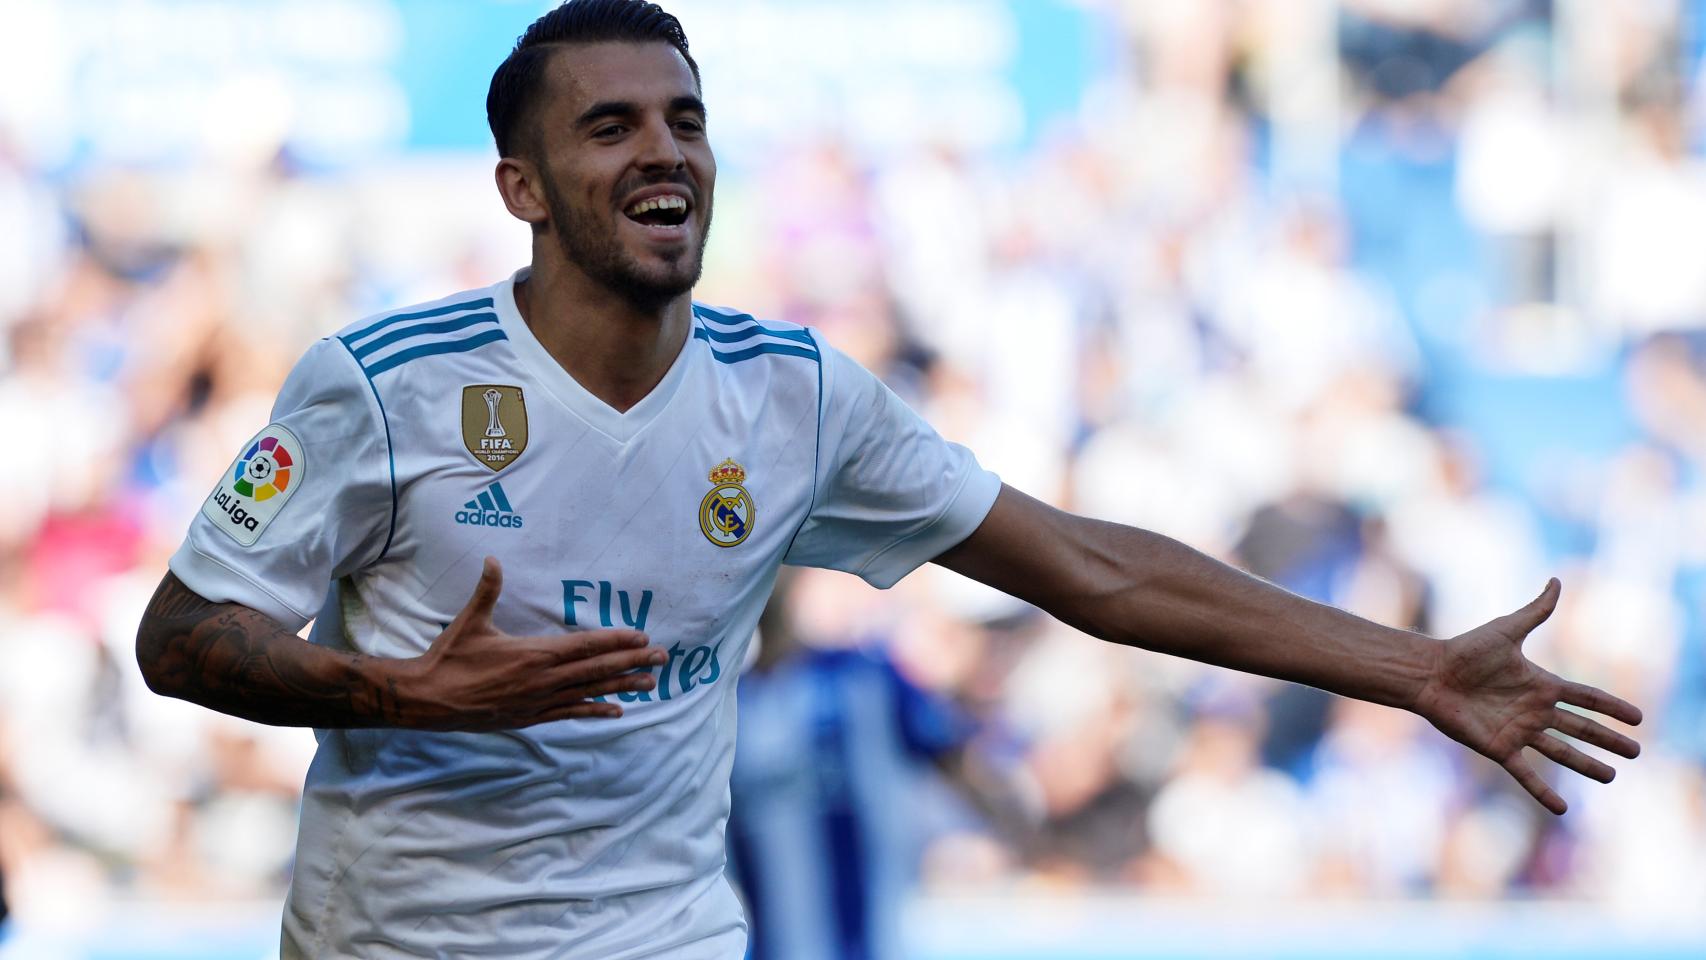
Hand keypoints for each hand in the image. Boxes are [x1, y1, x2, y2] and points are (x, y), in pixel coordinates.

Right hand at [389, 557, 663, 729]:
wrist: (428, 700)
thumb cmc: (449, 659)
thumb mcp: (470, 622)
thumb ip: (487, 590)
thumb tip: (493, 558)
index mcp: (533, 654)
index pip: (585, 646)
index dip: (616, 642)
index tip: (642, 637)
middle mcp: (543, 680)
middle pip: (597, 670)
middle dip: (632, 663)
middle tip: (662, 659)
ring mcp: (539, 702)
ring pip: (589, 693)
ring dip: (622, 687)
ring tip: (651, 684)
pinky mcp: (531, 718)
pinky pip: (570, 714)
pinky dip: (594, 711)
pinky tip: (616, 711)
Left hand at [1413, 579, 1641, 813]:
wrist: (1430, 674)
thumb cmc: (1464, 651)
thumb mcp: (1505, 630)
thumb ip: (1535, 612)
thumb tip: (1557, 581)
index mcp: (1540, 684)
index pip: (1585, 698)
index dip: (1611, 706)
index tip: (1637, 717)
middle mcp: (1534, 710)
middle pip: (1580, 727)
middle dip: (1608, 739)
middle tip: (1636, 752)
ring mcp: (1518, 731)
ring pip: (1560, 753)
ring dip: (1586, 765)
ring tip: (1611, 777)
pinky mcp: (1498, 748)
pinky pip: (1526, 773)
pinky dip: (1542, 791)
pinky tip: (1561, 809)